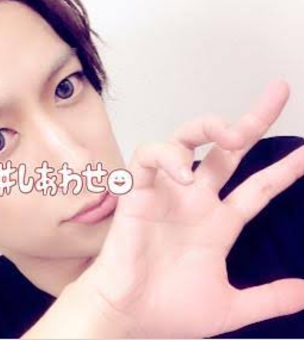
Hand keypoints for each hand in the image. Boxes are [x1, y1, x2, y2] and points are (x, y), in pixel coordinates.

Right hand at [77, 78, 303, 337]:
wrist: (127, 317)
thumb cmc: (167, 310)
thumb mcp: (229, 305)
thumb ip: (269, 296)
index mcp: (217, 223)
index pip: (256, 188)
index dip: (283, 169)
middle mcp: (195, 200)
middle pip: (225, 148)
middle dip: (250, 120)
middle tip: (277, 94)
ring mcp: (167, 193)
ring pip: (185, 139)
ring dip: (208, 127)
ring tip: (232, 134)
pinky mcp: (138, 191)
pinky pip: (148, 156)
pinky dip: (166, 155)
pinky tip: (184, 172)